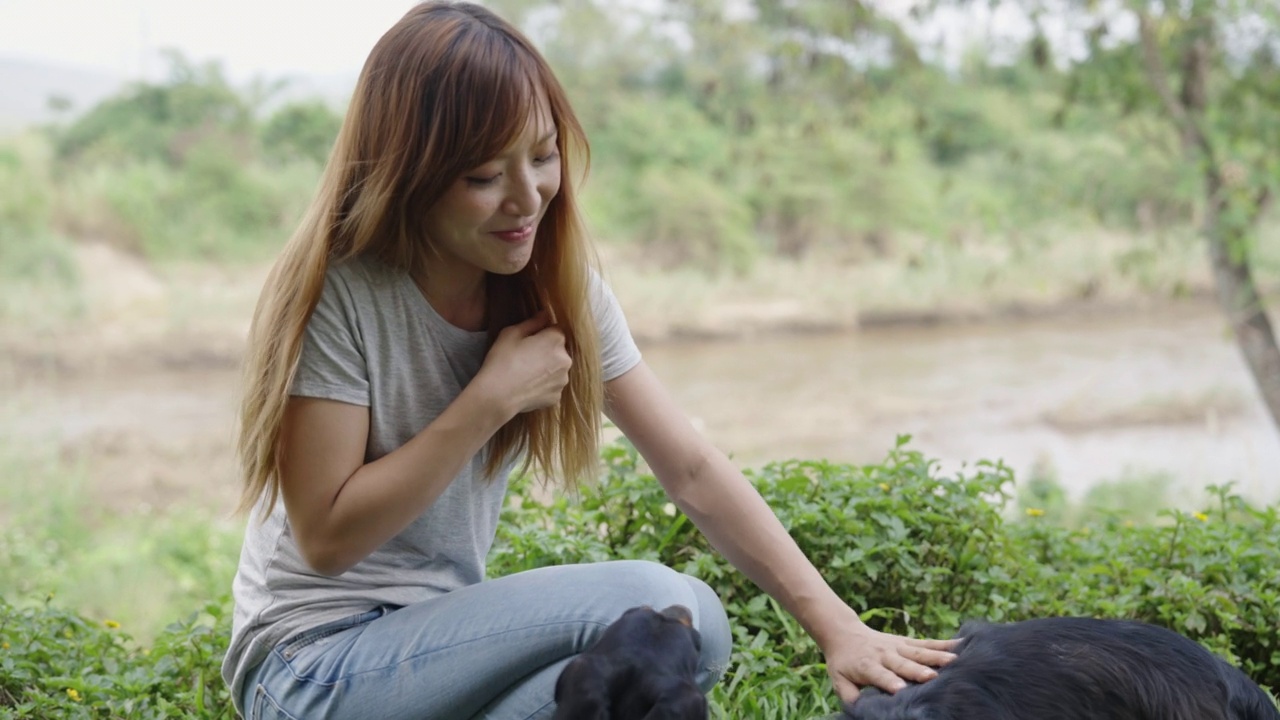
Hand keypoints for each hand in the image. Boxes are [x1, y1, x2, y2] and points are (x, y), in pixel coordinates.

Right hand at [474, 311, 571, 416]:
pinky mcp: (556, 397)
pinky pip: (552, 386)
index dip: (543, 333)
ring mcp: (562, 380)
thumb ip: (532, 322)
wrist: (497, 395)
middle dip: (547, 351)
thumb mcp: (511, 333)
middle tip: (526, 358)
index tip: (529, 341)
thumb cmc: (502, 360)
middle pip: (559, 350)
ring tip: (527, 374)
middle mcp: (566, 359)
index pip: (556, 330)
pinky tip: (528, 386)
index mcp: (556, 340)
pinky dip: (544, 386)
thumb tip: (545, 314)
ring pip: (557, 369)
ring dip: (548, 369)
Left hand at [821, 614, 957, 702]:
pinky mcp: (907, 641)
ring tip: (955, 660)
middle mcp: (884, 654)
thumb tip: (861, 712)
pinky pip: (927, 643)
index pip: (879, 674)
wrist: (844, 633)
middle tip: (932, 676)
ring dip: (937, 656)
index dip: (889, 681)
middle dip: (917, 670)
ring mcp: (897, 646)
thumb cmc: (843, 663)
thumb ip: (851, 697)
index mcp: (867, 666)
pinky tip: (962, 644)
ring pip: (919, 651)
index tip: (901, 689)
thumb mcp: (839, 681)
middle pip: (903, 663)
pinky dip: (945, 643)